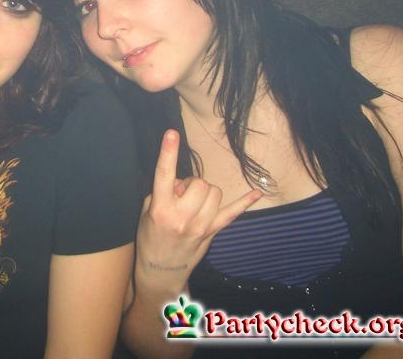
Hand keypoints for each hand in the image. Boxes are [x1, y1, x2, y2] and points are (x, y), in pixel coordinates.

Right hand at [135, 129, 261, 294]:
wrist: (160, 271)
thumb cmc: (150, 237)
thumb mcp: (146, 211)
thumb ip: (163, 191)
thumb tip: (183, 182)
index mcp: (161, 209)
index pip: (164, 175)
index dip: (167, 152)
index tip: (171, 133)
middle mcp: (182, 217)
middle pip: (198, 182)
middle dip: (190, 184)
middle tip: (180, 196)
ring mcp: (200, 226)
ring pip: (213, 192)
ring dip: (204, 192)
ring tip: (192, 203)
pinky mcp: (212, 232)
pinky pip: (232, 214)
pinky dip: (244, 203)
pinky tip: (256, 192)